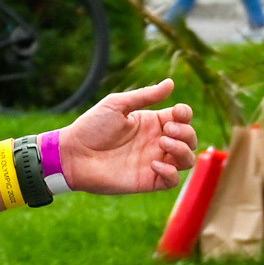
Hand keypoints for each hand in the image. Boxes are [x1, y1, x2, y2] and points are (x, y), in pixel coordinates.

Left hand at [58, 79, 196, 194]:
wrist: (74, 154)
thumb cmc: (91, 127)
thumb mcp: (117, 105)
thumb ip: (145, 96)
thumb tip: (171, 83)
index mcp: (151, 122)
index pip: (182, 118)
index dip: (185, 114)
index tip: (176, 112)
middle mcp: (156, 142)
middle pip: (189, 139)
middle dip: (185, 132)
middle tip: (165, 130)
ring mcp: (153, 162)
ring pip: (187, 161)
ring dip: (182, 150)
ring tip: (163, 143)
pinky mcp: (148, 181)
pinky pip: (172, 181)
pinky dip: (171, 172)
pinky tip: (154, 164)